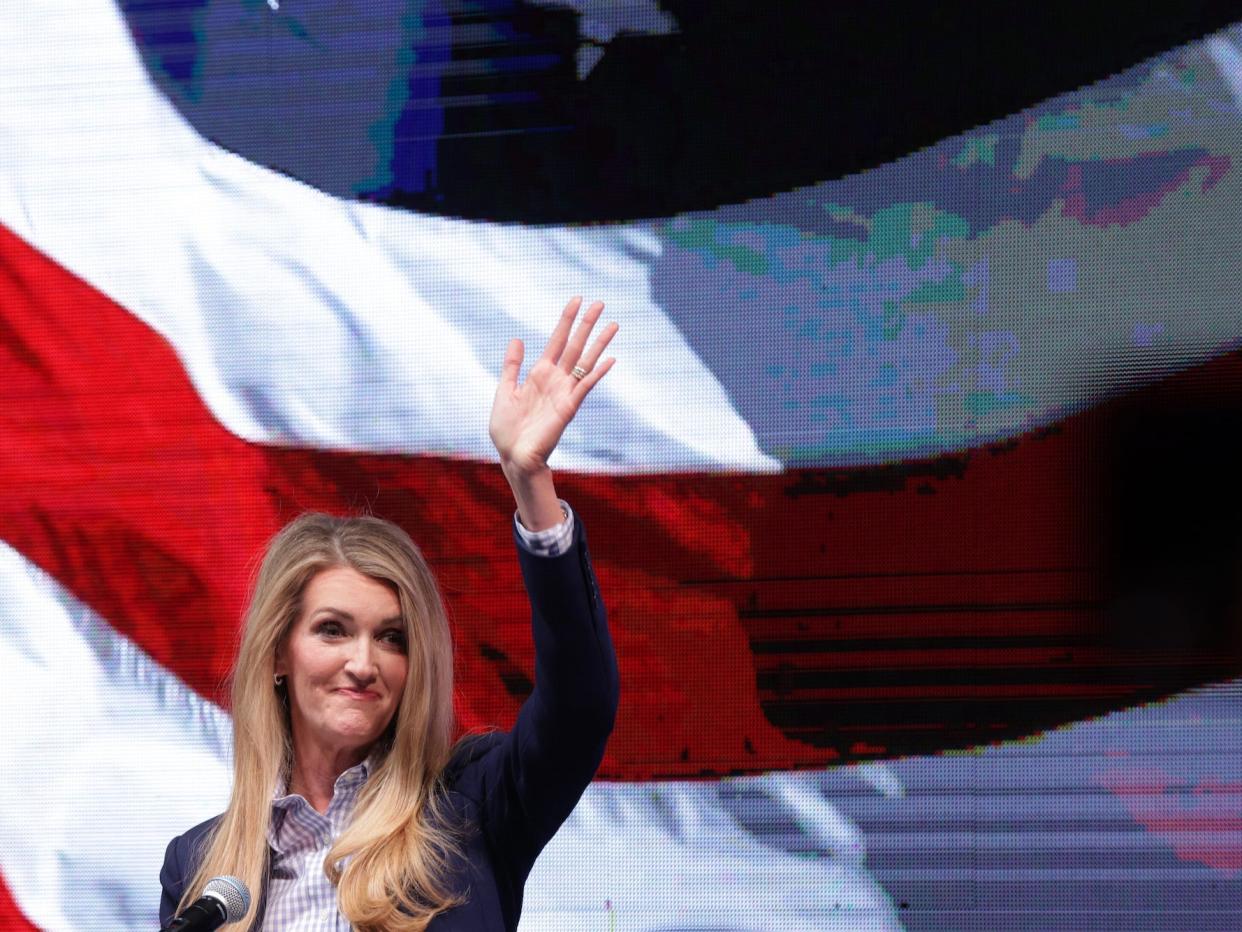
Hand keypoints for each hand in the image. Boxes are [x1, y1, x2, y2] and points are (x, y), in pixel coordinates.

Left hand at [489, 297, 617, 478]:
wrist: (512, 456)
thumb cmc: (507, 430)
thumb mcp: (505, 391)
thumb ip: (512, 366)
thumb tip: (517, 339)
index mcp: (540, 374)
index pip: (557, 340)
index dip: (566, 320)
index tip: (577, 300)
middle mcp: (556, 380)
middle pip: (574, 345)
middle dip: (586, 324)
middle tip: (600, 302)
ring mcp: (564, 392)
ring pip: (585, 361)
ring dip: (599, 343)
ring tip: (613, 324)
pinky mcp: (568, 407)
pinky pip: (585, 386)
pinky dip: (598, 373)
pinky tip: (611, 359)